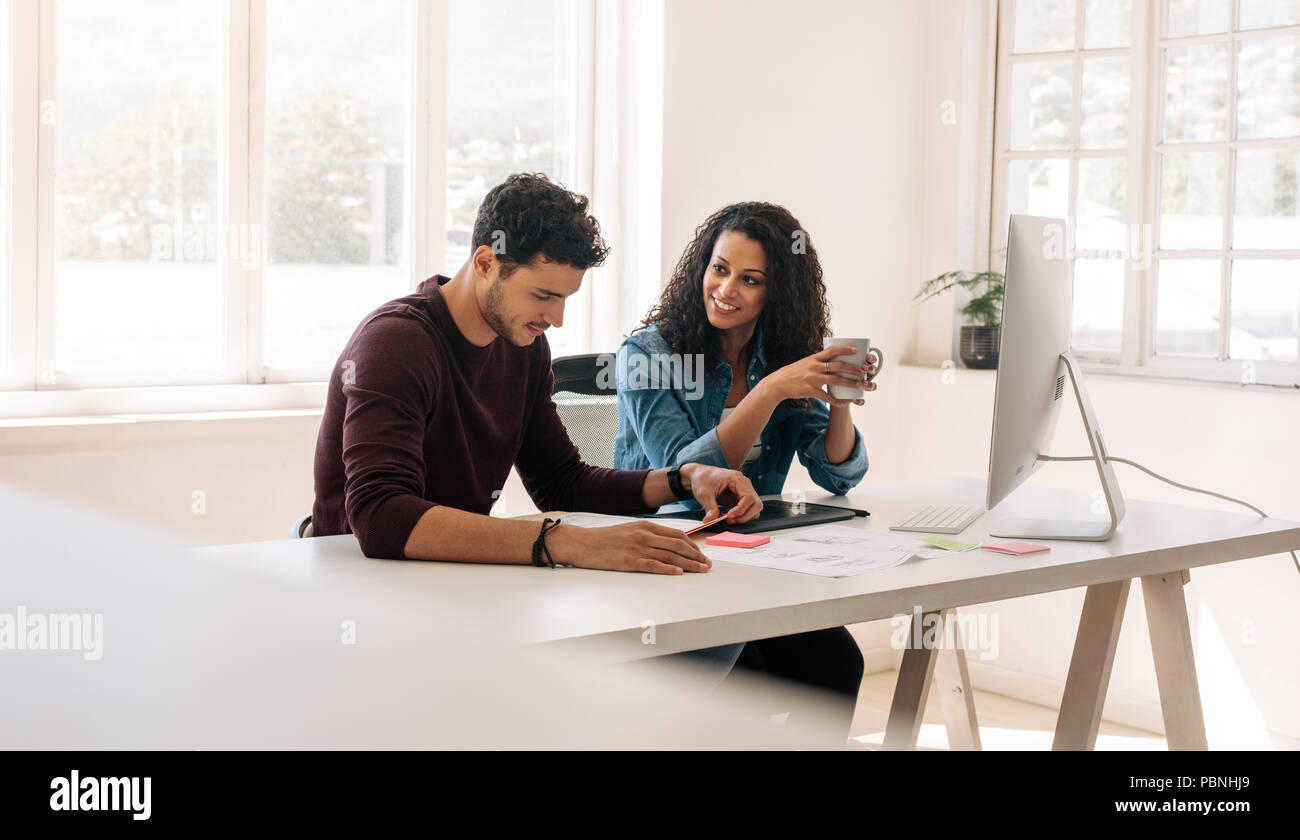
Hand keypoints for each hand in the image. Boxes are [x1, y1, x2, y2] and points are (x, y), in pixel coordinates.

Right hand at [548, 521, 711, 575]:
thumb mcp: (629, 530)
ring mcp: (636, 547)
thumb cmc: (604, 539)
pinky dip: (668, 569)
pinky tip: (678, 573)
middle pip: (677, 545)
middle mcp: (643, 535)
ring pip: (669, 555)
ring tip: (701, 571)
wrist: (581, 542)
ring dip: (688, 564)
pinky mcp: (627, 561)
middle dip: (696, 556)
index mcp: (645, 526)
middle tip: (708, 565)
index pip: (676, 535)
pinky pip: (652, 565)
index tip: (702, 554)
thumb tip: (667, 545)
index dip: (693, 545)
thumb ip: (647, 535)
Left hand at [681, 463, 762, 523]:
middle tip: (729, 521)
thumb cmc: (703, 480)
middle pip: (756, 503)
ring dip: (744, 517)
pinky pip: (749, 509)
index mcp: (736, 478)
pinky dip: (742, 516)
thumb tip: (709, 521)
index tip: (729, 517)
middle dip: (745, 516)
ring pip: (755, 508)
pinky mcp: (742, 497)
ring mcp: (745, 490)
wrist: (700, 475)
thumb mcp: (703, 494)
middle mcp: (744, 483)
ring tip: (728, 519)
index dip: (741, 509)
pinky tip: (728, 516)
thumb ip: (709, 508)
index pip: (748, 496)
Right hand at [760, 346, 875, 407]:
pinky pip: (827, 397)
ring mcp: (813, 379)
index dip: (845, 349)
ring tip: (861, 385)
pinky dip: (838, 400)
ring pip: (836, 380)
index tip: (856, 350)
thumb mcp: (804, 363)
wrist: (777, 384)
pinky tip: (845, 402)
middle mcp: (814, 367)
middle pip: (838, 365)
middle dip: (854, 368)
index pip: (832, 350)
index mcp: (814, 358)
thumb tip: (830, 360)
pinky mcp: (811, 391)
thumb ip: (817, 362)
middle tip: (864, 371)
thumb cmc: (792, 374)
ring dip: (850, 382)